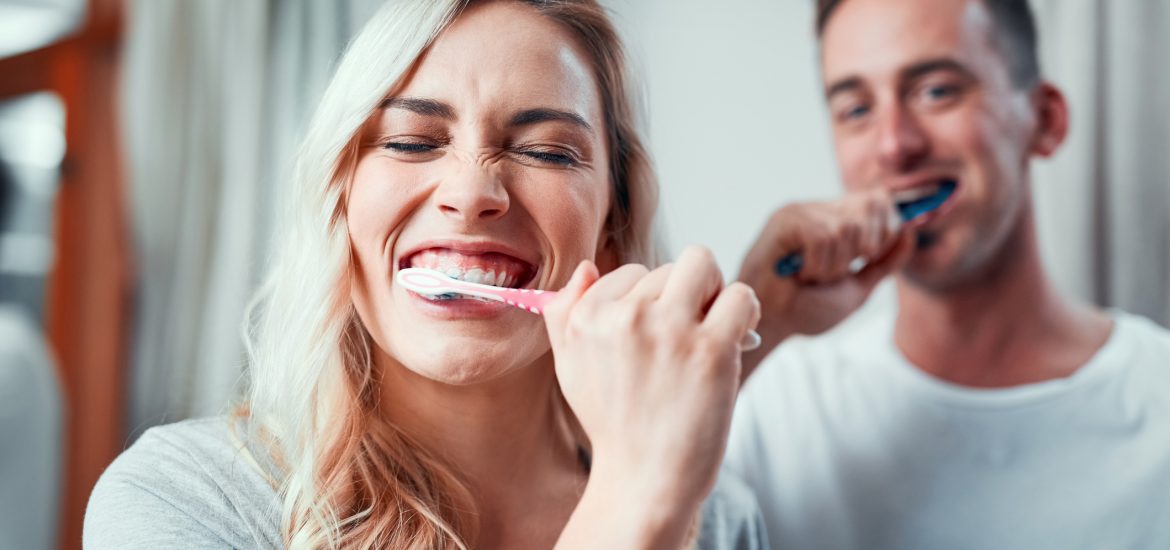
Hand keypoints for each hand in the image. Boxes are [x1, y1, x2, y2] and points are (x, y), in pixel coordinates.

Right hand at [544, 246, 759, 511]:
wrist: (643, 481)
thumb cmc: (614, 424)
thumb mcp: (570, 366)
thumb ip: (566, 312)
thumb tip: (587, 267)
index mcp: (587, 317)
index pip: (631, 273)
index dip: (651, 302)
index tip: (656, 338)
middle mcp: (625, 317)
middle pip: (669, 268)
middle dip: (683, 297)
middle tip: (687, 338)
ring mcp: (669, 330)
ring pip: (703, 265)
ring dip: (713, 293)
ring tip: (711, 331)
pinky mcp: (711, 349)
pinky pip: (740, 296)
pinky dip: (745, 312)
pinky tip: (735, 340)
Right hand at [737, 188, 915, 377]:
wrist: (773, 324)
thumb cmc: (807, 308)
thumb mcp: (858, 287)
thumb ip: (885, 262)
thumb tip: (910, 232)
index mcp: (838, 220)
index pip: (880, 201)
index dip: (889, 226)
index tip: (872, 257)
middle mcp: (821, 210)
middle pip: (871, 206)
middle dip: (864, 249)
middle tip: (836, 273)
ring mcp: (803, 212)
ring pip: (847, 227)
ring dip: (835, 266)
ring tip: (812, 277)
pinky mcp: (786, 220)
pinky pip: (823, 237)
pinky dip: (817, 265)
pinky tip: (799, 274)